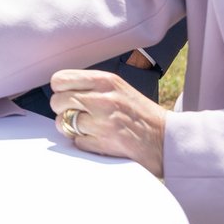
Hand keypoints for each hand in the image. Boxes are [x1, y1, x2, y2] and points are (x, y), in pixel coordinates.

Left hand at [49, 68, 167, 177]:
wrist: (166, 138)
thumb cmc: (141, 113)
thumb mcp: (118, 87)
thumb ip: (92, 85)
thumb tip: (61, 88)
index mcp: (106, 81)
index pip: (60, 79)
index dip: (60, 89)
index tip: (66, 94)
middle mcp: (103, 99)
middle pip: (58, 101)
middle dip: (62, 109)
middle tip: (74, 113)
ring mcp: (102, 122)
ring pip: (63, 122)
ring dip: (69, 127)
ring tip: (84, 127)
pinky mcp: (104, 144)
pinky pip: (76, 141)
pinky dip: (82, 142)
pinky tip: (95, 139)